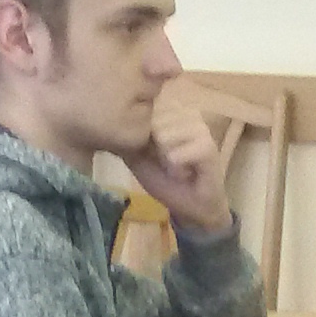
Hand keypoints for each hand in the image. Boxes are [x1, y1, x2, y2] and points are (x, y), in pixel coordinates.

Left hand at [121, 94, 233, 237]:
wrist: (192, 206)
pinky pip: (175, 155)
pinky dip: (175, 169)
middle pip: (151, 123)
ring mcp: (200, 128)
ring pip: (163, 136)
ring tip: (176, 167)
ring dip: (165, 160)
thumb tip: (107, 119)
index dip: (143, 136)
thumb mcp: (138, 154)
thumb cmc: (165, 178)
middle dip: (154, 148)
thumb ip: (126, 135)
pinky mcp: (208, 147)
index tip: (154, 152)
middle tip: (167, 161)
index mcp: (172, 110)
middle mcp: (188, 112)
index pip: (143, 110)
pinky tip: (184, 174)